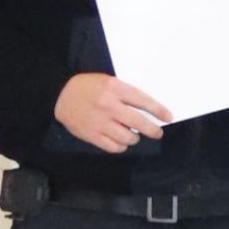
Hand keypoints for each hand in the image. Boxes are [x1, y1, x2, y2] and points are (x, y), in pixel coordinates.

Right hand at [54, 73, 169, 153]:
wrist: (60, 95)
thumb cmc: (87, 86)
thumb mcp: (108, 81)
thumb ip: (125, 93)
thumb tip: (147, 110)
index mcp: (114, 89)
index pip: (143, 101)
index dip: (158, 111)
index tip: (168, 117)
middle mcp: (109, 106)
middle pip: (139, 123)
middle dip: (152, 130)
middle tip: (156, 132)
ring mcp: (100, 123)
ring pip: (128, 138)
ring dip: (134, 138)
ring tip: (133, 135)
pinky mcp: (92, 135)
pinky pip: (114, 147)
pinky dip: (121, 146)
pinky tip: (121, 141)